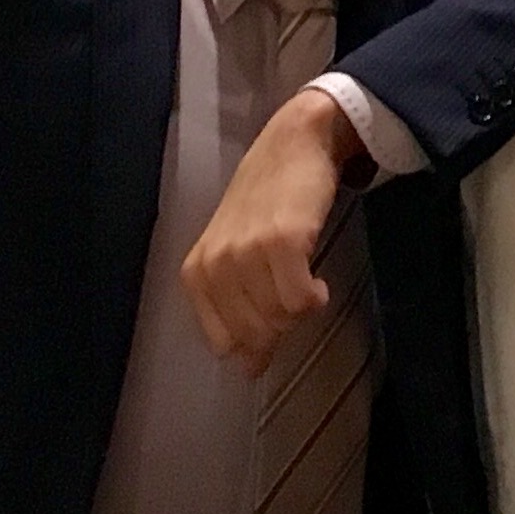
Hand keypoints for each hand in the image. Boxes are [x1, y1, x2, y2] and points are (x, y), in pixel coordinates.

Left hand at [184, 87, 364, 376]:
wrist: (294, 144)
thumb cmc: (266, 200)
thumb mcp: (236, 253)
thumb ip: (238, 308)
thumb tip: (250, 370)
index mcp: (197, 273)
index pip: (225, 343)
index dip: (257, 342)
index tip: (276, 321)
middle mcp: (216, 265)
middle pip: (256, 334)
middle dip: (282, 327)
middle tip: (295, 295)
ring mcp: (248, 253)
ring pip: (280, 319)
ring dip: (300, 310)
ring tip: (305, 283)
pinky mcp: (284, 242)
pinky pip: (301, 301)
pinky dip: (314, 298)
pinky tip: (317, 282)